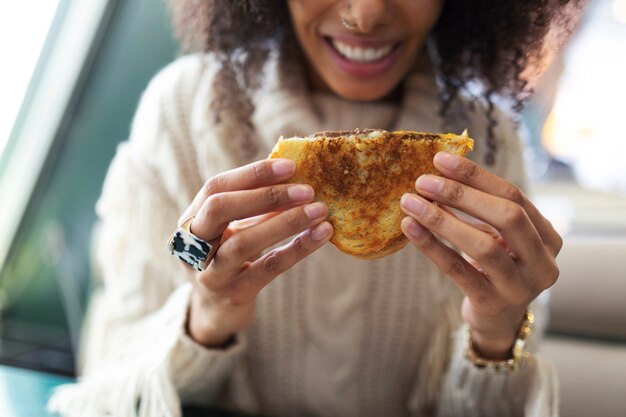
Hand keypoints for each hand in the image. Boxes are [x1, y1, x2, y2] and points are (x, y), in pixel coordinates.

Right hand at [180, 159, 332, 346]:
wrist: (216, 312)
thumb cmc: (229, 258)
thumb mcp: (233, 228)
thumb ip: (253, 205)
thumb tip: (294, 176)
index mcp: (191, 219)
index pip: (216, 187)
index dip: (252, 174)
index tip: (290, 166)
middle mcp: (192, 245)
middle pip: (220, 209)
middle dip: (265, 195)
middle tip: (307, 190)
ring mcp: (210, 273)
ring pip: (243, 242)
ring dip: (285, 222)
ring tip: (319, 210)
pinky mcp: (233, 295)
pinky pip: (267, 268)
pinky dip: (296, 249)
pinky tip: (321, 235)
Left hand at [400, 152, 561, 358]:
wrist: (499, 320)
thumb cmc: (495, 268)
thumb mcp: (498, 237)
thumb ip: (482, 209)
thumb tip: (440, 171)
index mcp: (548, 237)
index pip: (514, 196)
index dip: (476, 176)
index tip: (440, 160)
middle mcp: (543, 262)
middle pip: (506, 216)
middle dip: (461, 194)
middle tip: (423, 181)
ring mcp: (521, 287)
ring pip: (482, 246)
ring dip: (442, 219)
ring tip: (410, 202)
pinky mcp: (493, 304)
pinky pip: (458, 270)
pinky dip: (432, 246)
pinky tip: (410, 228)